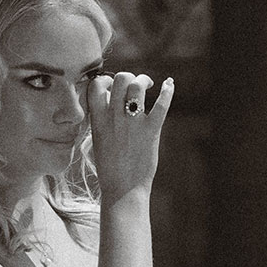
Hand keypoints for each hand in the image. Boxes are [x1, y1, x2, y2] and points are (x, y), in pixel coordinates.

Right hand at [88, 71, 173, 201]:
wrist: (122, 189)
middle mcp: (114, 117)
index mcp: (98, 119)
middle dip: (129, 77)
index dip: (105, 80)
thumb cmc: (110, 166)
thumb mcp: (99, 138)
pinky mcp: (150, 131)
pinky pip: (161, 105)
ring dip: (144, 80)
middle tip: (136, 85)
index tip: (112, 86)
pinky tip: (170, 85)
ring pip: (137, 86)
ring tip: (148, 85)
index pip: (96, 86)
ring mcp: (132, 123)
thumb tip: (110, 100)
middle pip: (120, 79)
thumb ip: (103, 118)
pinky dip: (167, 92)